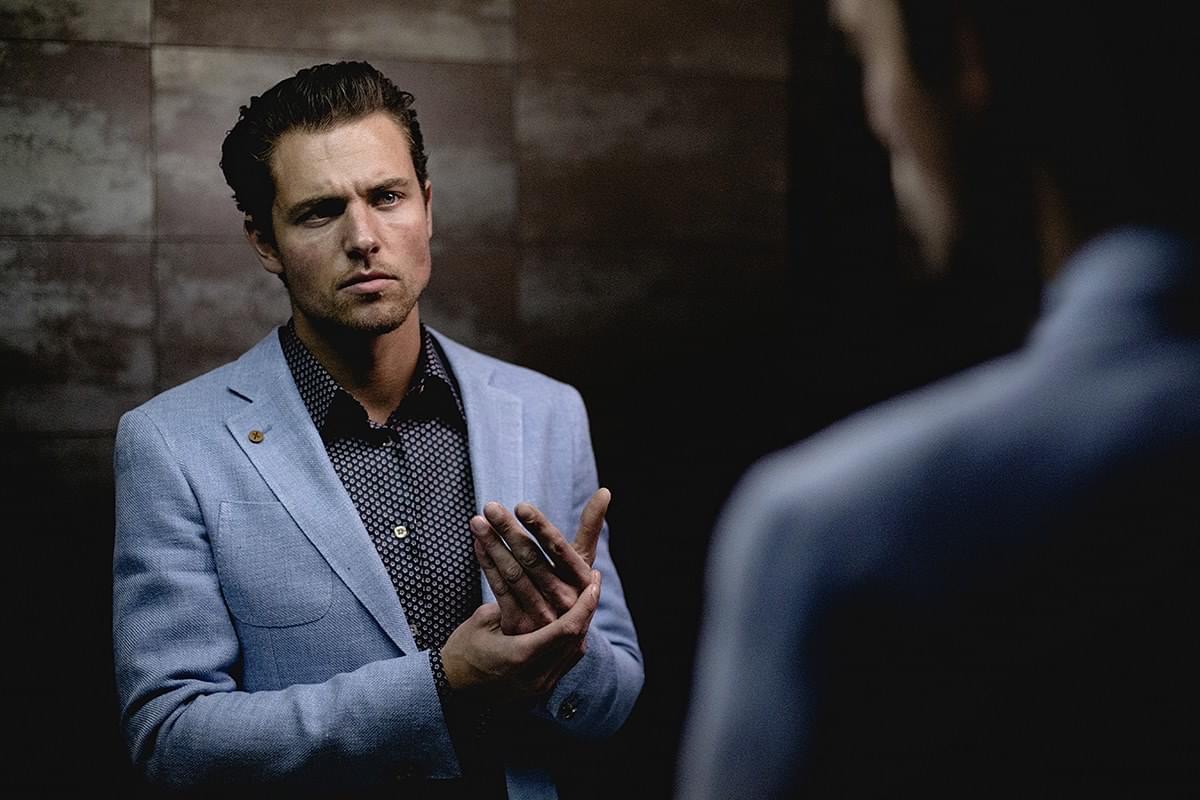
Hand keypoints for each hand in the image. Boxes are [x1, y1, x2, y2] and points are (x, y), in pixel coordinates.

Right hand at [441, 570, 600, 699]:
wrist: (447, 691)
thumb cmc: (461, 651)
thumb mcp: (482, 620)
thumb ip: (513, 606)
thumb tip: (538, 589)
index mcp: (522, 656)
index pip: (567, 628)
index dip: (585, 604)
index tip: (595, 581)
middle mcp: (536, 676)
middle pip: (577, 641)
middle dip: (588, 612)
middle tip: (593, 586)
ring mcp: (538, 689)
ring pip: (573, 654)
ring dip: (581, 627)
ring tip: (585, 604)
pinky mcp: (536, 694)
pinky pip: (563, 665)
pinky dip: (569, 644)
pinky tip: (569, 627)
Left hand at [470, 488, 609, 633]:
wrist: (558, 643)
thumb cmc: (569, 587)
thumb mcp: (581, 561)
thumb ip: (591, 526)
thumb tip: (605, 490)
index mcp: (582, 580)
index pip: (560, 549)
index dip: (541, 528)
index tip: (521, 506)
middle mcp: (565, 599)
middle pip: (532, 559)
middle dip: (509, 530)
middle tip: (491, 506)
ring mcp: (542, 616)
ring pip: (513, 573)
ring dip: (493, 544)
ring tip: (477, 521)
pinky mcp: (520, 626)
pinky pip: (499, 590)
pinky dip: (487, 564)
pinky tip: (478, 543)